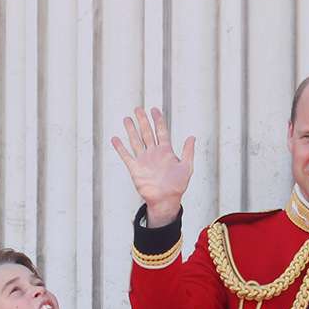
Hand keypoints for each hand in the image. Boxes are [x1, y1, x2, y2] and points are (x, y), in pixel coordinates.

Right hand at [111, 106, 194, 227]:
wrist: (166, 199)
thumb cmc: (178, 185)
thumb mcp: (187, 167)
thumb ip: (188, 152)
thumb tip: (192, 137)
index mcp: (166, 152)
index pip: (161, 132)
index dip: (158, 121)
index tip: (154, 110)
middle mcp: (154, 153)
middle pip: (147, 133)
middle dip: (143, 121)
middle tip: (138, 109)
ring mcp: (144, 160)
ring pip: (136, 141)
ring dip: (131, 130)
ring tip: (127, 119)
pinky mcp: (135, 168)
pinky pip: (126, 155)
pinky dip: (120, 147)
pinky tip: (115, 138)